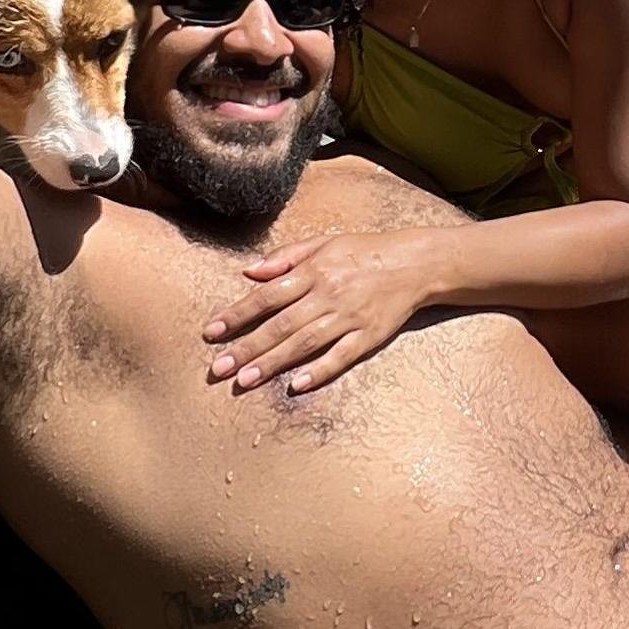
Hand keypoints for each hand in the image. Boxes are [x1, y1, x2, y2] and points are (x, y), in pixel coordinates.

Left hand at [205, 228, 433, 395]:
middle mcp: (329, 294)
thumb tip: (249, 271)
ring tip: (244, 380)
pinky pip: (342, 356)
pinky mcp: (370, 335)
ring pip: (305, 343)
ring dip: (273, 362)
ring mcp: (350, 317)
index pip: (267, 296)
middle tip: (217, 369)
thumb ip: (286, 256)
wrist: (417, 262)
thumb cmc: (366, 251)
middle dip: (246, 347)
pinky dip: (320, 371)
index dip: (237, 315)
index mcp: (315, 271)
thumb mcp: (325, 243)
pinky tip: (297, 385)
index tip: (211, 333)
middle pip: (281, 325)